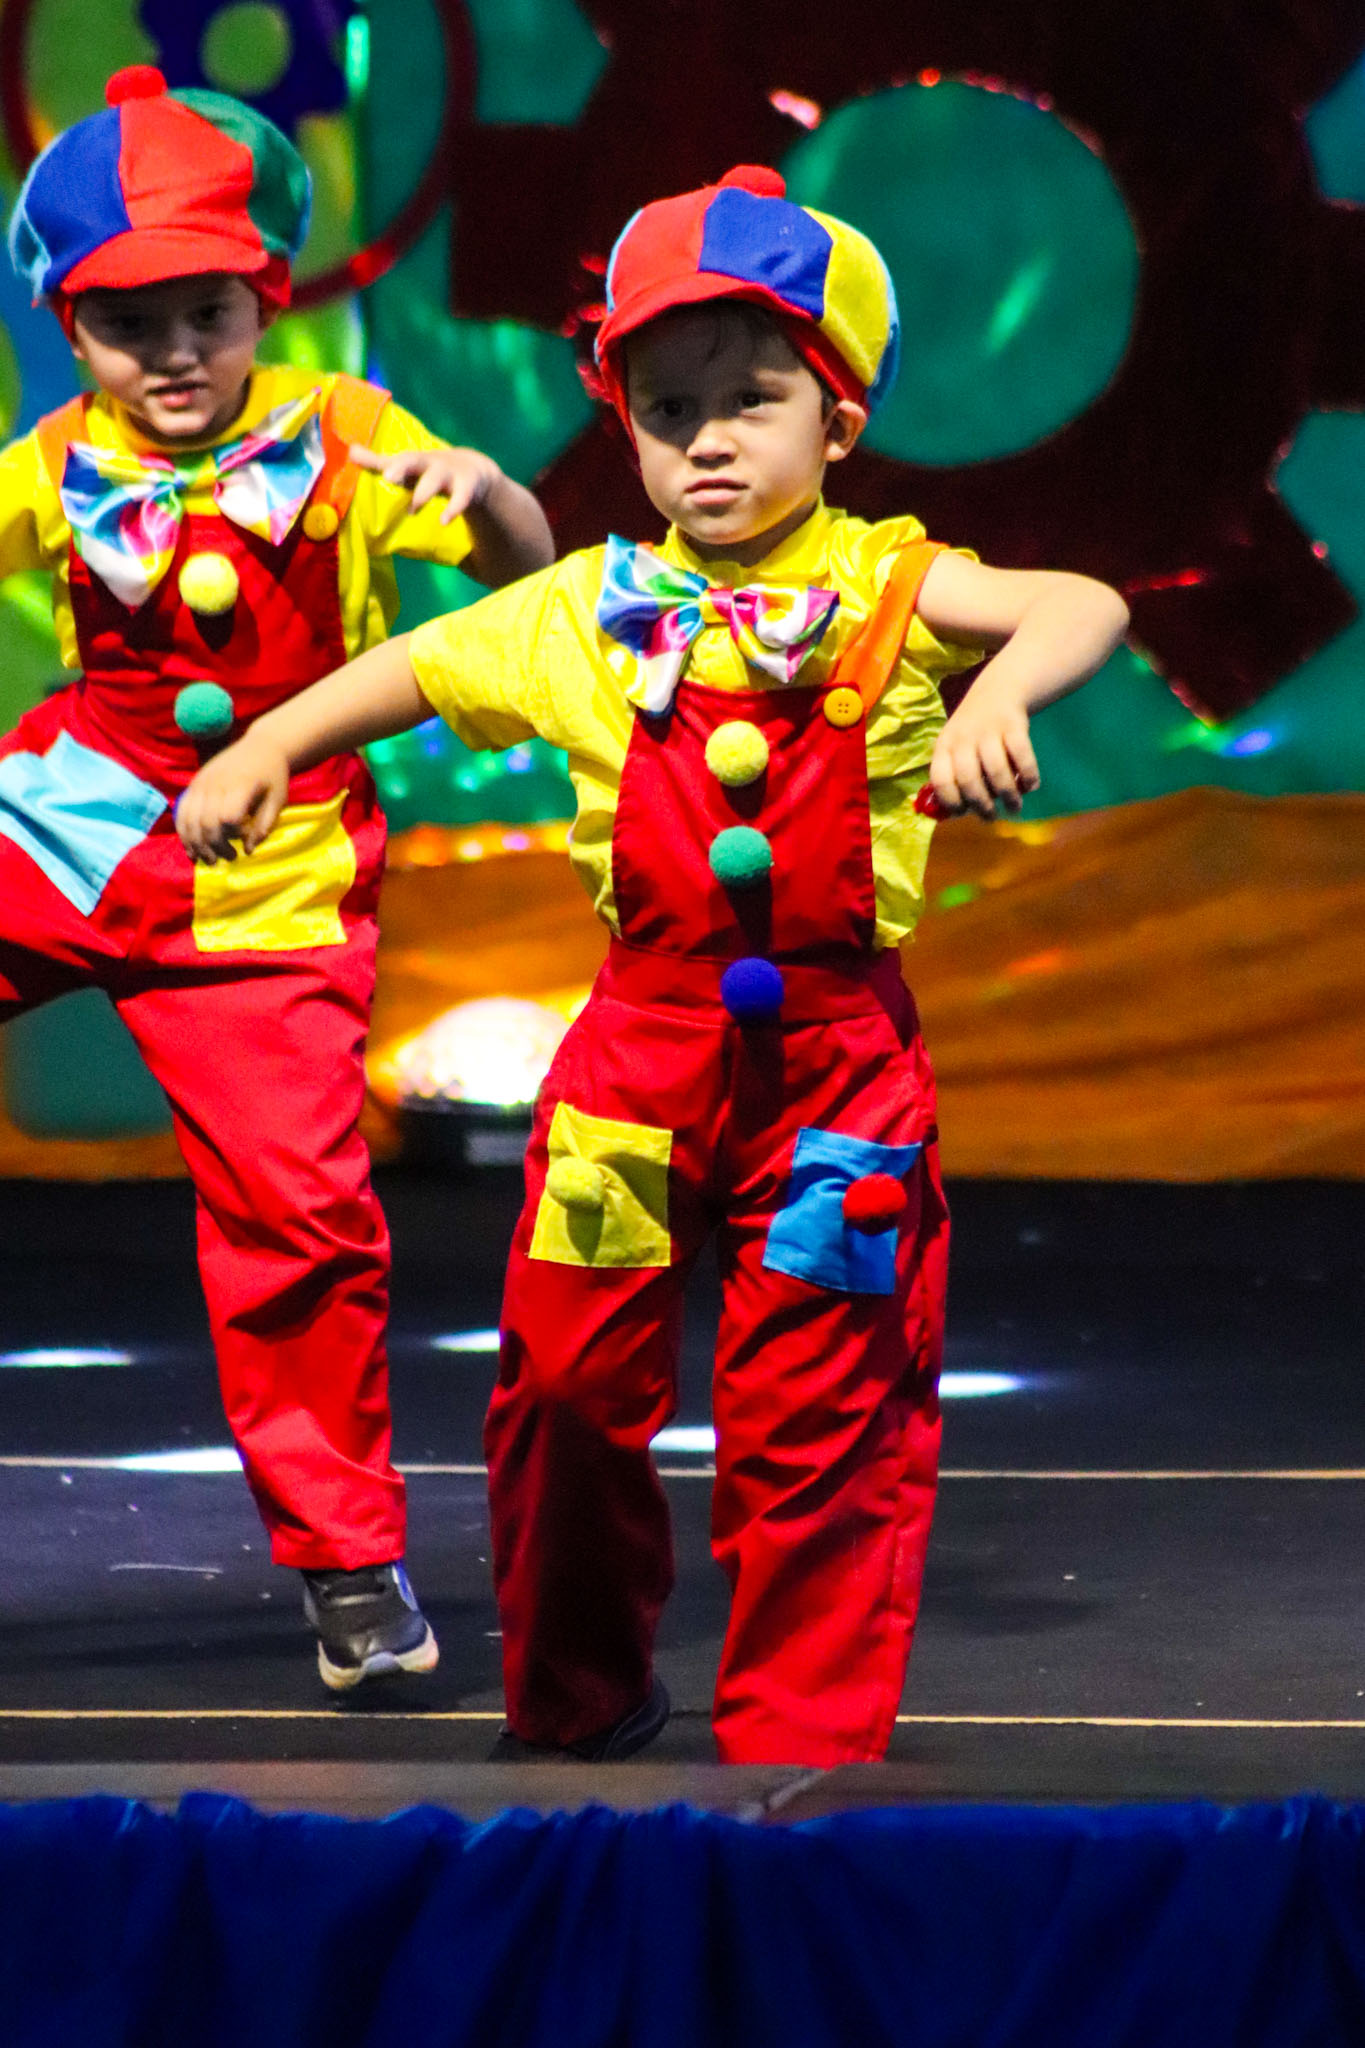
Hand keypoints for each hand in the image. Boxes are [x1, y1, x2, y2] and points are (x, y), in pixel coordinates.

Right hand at [175, 733, 289, 864]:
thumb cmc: (273, 776)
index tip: (245, 837)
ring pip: (189, 820)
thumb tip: (247, 851)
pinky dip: (184, 834)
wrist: (260, 746)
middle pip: (206, 822)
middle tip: (230, 858)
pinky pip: (182, 812)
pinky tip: (193, 851)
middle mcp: (216, 783)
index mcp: (241, 785)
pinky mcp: (194, 784)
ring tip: (210, 861)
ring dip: (197, 845)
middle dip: (215, 847)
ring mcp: (201, 783)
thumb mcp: (278, 800)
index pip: (228, 817)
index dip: (234, 834)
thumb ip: (264, 826)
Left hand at [350, 442, 499, 523]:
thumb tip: (350, 451)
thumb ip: (379, 463)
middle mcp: (431, 464)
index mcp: (415, 461)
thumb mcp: (408, 467)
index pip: (400, 458)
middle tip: (389, 477)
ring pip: (437, 480)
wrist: (473, 472)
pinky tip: (444, 521)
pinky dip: (453, 509)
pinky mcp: (468, 489)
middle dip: (404, 467)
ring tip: (412, 509)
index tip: (377, 469)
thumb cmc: (429, 472)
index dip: (389, 463)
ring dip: (424, 493)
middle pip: (417, 461)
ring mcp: (451, 475)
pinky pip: (461, 499)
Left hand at [928, 679, 1039, 819]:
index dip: (950, 801)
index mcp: (944, 746)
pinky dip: (1028, 775)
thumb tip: (956, 815)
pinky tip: (1030, 786)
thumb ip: (954, 778)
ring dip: (1008, 795)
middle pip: (969, 779)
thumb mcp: (955, 748)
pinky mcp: (1013, 724)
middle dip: (982, 805)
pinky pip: (1022, 755)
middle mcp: (963, 737)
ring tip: (1015, 807)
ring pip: (997, 770)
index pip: (940, 779)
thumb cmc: (974, 733)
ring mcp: (988, 729)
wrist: (998, 691)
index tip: (964, 812)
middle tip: (992, 817)